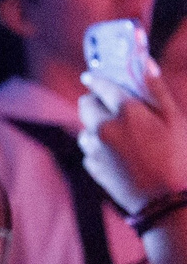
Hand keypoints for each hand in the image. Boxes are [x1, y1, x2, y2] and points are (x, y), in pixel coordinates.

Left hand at [80, 50, 186, 216]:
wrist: (166, 201)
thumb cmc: (178, 156)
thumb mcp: (175, 119)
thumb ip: (156, 89)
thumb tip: (145, 62)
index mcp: (126, 112)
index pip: (102, 86)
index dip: (96, 79)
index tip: (91, 76)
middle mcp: (104, 128)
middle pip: (85, 105)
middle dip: (94, 101)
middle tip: (109, 104)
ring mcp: (95, 149)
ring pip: (86, 128)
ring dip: (96, 125)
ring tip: (120, 133)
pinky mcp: (93, 167)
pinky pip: (90, 149)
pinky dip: (99, 146)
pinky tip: (119, 153)